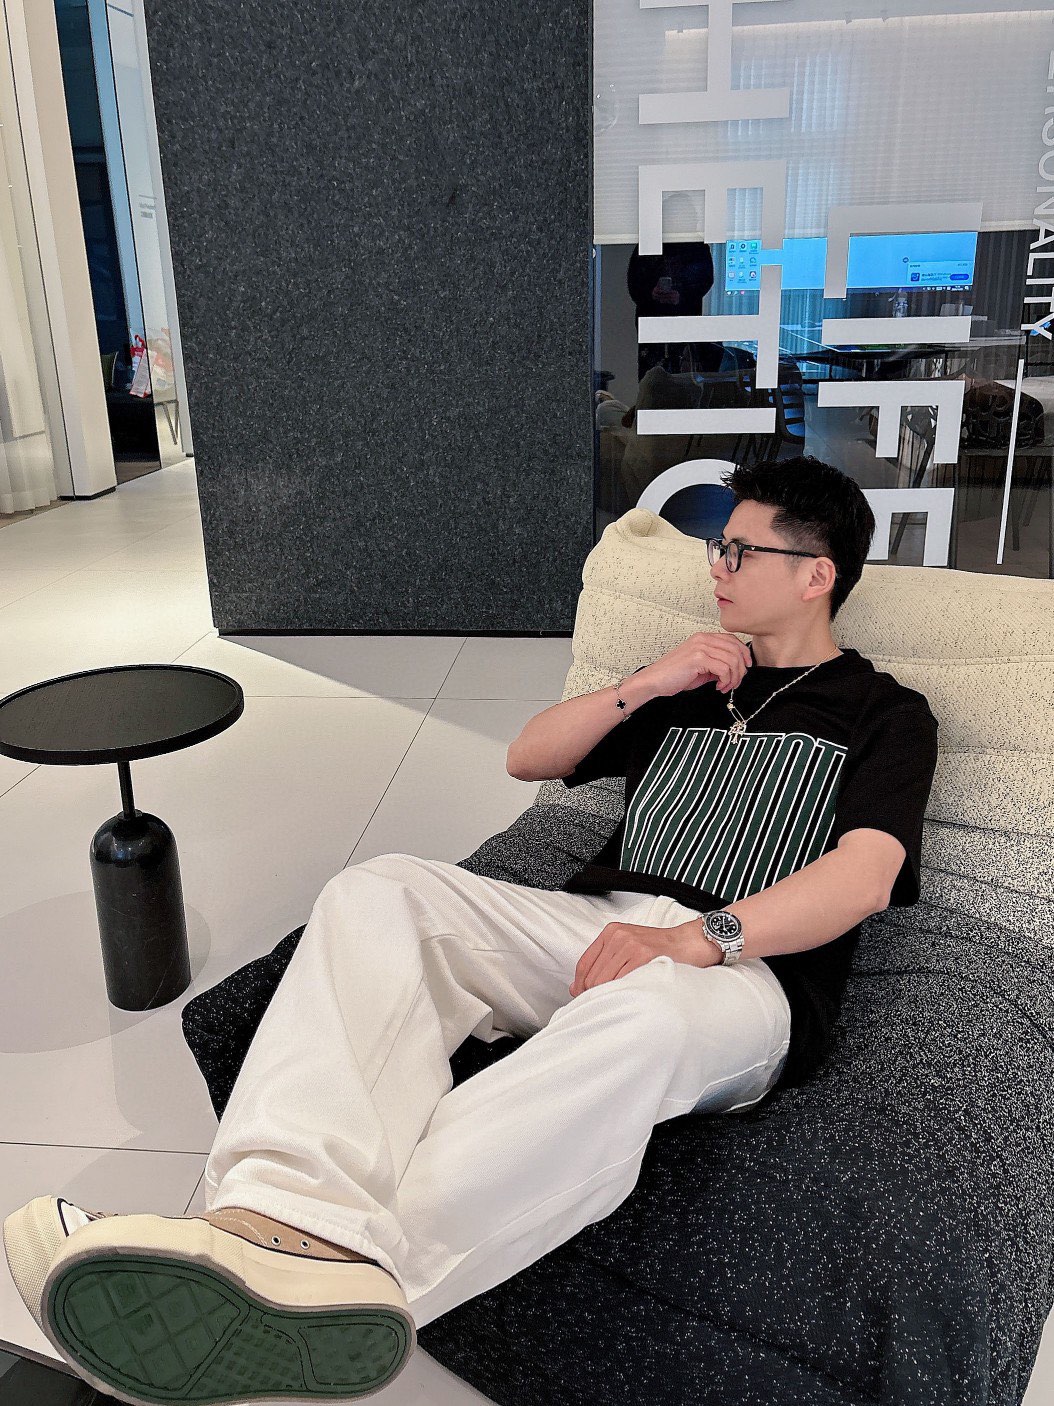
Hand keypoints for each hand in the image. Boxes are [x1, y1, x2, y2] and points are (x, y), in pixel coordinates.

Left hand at [569, 917, 720, 995]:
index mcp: (612, 932)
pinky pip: (622, 982)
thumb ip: (604, 962)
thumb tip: (576, 987)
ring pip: (605, 981)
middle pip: (592, 975)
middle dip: (593, 994)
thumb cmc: (661, 948)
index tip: (582, 996)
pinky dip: (621, 994)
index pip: (584, 963)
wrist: (690, 942)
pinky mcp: (644, 956)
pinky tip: (628, 999)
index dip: (580, 985)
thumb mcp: (628, 946)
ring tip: (616, 1005)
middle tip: (602, 1006)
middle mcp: (619, 936)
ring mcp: (632, 945)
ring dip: (607, 997)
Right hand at [635, 631, 751, 699]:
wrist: (654, 680)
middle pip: (736, 649)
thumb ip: (716, 663)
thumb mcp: (700, 666)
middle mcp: (702, 639)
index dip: (744, 654)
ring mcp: (700, 647)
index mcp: (703, 638)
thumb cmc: (673, 675)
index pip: (732, 640)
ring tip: (725, 686)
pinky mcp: (698, 658)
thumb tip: (735, 669)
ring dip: (733, 677)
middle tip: (735, 682)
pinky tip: (718, 687)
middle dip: (741, 669)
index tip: (746, 667)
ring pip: (732, 660)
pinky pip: (724, 669)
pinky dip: (726, 681)